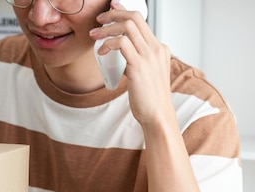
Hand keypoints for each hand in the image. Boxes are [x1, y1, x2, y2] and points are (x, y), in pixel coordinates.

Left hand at [90, 1, 172, 125]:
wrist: (157, 116)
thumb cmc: (150, 100)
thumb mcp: (147, 75)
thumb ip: (138, 62)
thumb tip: (121, 55)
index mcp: (160, 49)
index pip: (141, 21)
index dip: (124, 11)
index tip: (111, 9)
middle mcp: (157, 49)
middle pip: (134, 18)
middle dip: (113, 14)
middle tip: (99, 21)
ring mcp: (149, 57)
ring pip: (127, 27)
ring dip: (106, 28)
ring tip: (94, 36)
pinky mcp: (139, 66)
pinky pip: (121, 44)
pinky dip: (108, 43)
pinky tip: (101, 52)